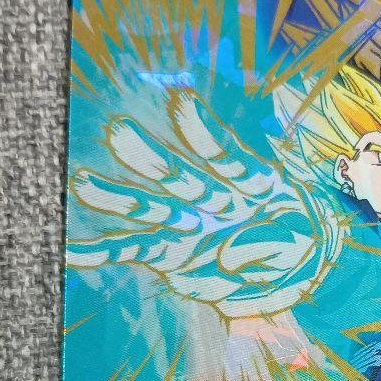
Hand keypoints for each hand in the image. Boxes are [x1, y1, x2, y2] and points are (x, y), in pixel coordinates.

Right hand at [67, 88, 344, 316]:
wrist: (299, 276)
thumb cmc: (306, 247)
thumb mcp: (307, 242)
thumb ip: (276, 242)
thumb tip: (234, 253)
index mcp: (253, 188)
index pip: (227, 158)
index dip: (206, 136)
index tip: (181, 104)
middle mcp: (216, 202)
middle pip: (181, 179)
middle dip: (150, 159)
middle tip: (118, 133)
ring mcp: (191, 227)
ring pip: (152, 209)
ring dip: (119, 198)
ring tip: (83, 183)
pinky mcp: (174, 256)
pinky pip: (137, 251)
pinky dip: (105, 252)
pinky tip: (73, 251)